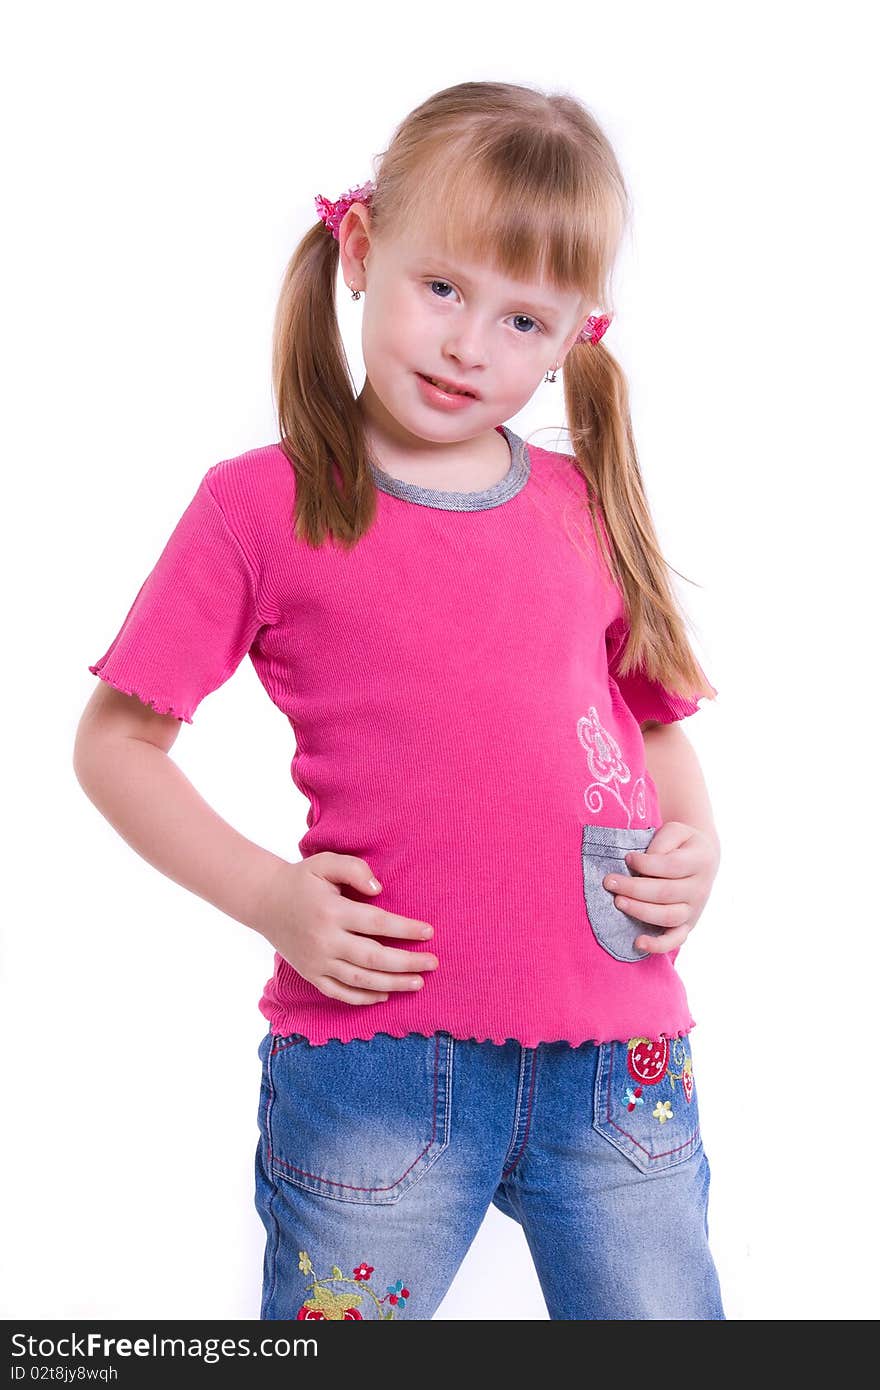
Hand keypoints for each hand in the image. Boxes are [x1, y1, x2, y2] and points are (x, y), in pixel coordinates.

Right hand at [252, 852, 438, 1004]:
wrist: (264, 901)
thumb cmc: (301, 880)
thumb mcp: (324, 862)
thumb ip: (353, 869)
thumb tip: (378, 889)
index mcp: (332, 912)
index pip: (377, 923)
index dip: (405, 929)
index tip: (429, 932)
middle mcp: (325, 940)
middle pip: (374, 957)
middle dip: (407, 963)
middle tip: (433, 963)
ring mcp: (317, 962)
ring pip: (360, 980)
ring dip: (392, 984)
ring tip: (418, 983)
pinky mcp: (311, 974)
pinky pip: (340, 993)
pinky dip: (363, 997)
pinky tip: (384, 995)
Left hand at [603, 821, 720, 954]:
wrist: (702, 858)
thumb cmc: (680, 843)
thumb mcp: (675, 831)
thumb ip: (661, 841)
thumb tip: (641, 861)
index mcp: (700, 860)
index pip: (671, 866)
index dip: (646, 864)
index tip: (627, 858)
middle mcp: (700, 888)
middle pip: (666, 892)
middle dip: (634, 888)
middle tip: (609, 881)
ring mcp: (694, 909)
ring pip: (668, 916)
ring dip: (640, 910)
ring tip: (618, 901)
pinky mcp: (687, 925)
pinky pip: (675, 940)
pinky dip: (658, 945)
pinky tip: (638, 942)